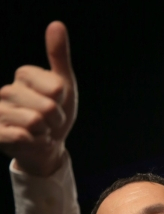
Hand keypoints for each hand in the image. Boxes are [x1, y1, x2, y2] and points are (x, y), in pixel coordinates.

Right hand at [0, 22, 76, 175]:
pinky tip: (31, 141)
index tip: (57, 105)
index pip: (56, 88)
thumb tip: (56, 24)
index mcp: (24, 74)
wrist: (48, 146)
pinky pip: (21, 136)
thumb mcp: (64, 87)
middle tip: (49, 122)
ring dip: (45, 133)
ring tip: (40, 131)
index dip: (62, 103)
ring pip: (35, 122)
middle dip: (55, 121)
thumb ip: (59, 57)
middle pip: (47, 107)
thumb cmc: (56, 116)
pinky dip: (34, 143)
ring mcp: (0, 111)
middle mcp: (7, 90)